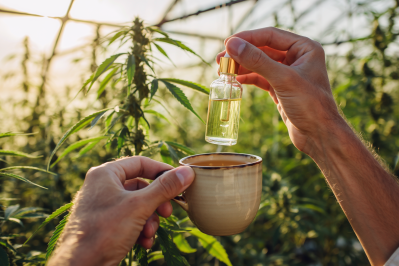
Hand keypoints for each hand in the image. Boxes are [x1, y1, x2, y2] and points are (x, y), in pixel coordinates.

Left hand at [48, 156, 194, 265]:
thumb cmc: (104, 231)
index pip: (140, 163)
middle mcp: (102, 186)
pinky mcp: (104, 224)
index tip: (179, 181)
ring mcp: (102, 206)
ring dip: (149, 219)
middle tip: (167, 212)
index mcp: (105, 174)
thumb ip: (164, 188)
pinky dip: (139, 229)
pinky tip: (144, 242)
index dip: (161, 171)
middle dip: (156, 202)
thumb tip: (186, 172)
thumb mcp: (139, 207)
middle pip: (140, 186)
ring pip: (137, 206)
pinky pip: (129, 220)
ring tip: (150, 232)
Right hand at [217, 27, 343, 155]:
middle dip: (242, 54)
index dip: (247, 38)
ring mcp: (288, 74)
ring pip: (260, 64)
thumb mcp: (282, 79)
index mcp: (304, 48)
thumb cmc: (310, 105)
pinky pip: (261, 78)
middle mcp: (297, 58)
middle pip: (263, 49)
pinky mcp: (281, 88)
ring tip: (224, 71)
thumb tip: (232, 45)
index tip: (227, 44)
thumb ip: (257, 60)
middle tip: (221, 60)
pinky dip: (248, 78)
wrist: (319, 135)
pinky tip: (236, 80)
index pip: (270, 35)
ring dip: (242, 66)